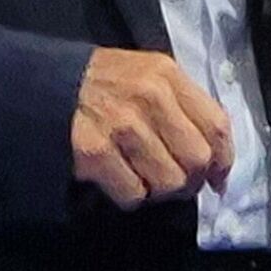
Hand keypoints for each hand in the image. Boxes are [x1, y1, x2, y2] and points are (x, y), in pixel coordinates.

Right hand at [71, 48, 234, 210]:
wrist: (47, 84)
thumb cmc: (105, 82)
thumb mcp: (149, 75)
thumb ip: (184, 106)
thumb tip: (215, 164)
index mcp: (167, 75)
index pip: (216, 125)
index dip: (223, 160)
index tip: (217, 178)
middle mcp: (149, 98)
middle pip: (196, 160)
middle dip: (189, 180)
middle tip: (173, 181)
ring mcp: (121, 126)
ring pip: (167, 183)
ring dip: (157, 190)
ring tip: (141, 176)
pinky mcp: (95, 153)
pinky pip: (133, 195)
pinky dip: (129, 196)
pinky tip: (117, 177)